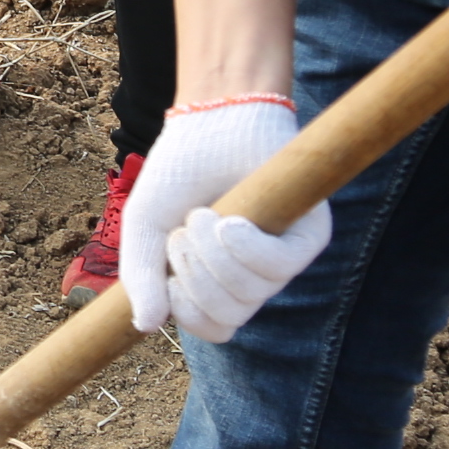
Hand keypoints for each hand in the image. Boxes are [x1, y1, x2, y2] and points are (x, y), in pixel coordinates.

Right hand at [116, 97, 328, 342]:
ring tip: (203, 215)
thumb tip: (145, 326)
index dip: (186, 309)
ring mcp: (282, 258)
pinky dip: (246, 249)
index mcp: (218, 280)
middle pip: (229, 318)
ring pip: (251, 295)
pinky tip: (231, 222)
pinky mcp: (308, 237)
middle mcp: (254, 276)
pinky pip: (279, 268)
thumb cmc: (179, 171)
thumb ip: (140, 276)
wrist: (212, 121)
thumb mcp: (145, 227)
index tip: (168, 268)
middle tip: (183, 231)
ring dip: (214, 256)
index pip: (212, 328)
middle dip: (195, 278)